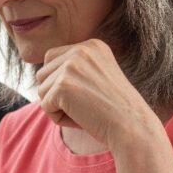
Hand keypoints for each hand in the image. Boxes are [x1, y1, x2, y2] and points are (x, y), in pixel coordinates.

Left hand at [35, 39, 155, 149]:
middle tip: (85, 105)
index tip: (87, 94)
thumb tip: (40, 73)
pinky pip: (45, 105)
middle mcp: (81, 50)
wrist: (133, 127)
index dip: (61, 82)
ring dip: (57, 107)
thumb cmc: (116, 110)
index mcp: (92, 45)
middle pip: (43, 74)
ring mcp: (70, 66)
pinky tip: (81, 118)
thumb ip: (75, 70)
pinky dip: (58, 118)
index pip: (52, 58)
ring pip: (42, 90)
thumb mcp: (98, 78)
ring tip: (84, 111)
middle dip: (56, 95)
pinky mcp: (62, 86)